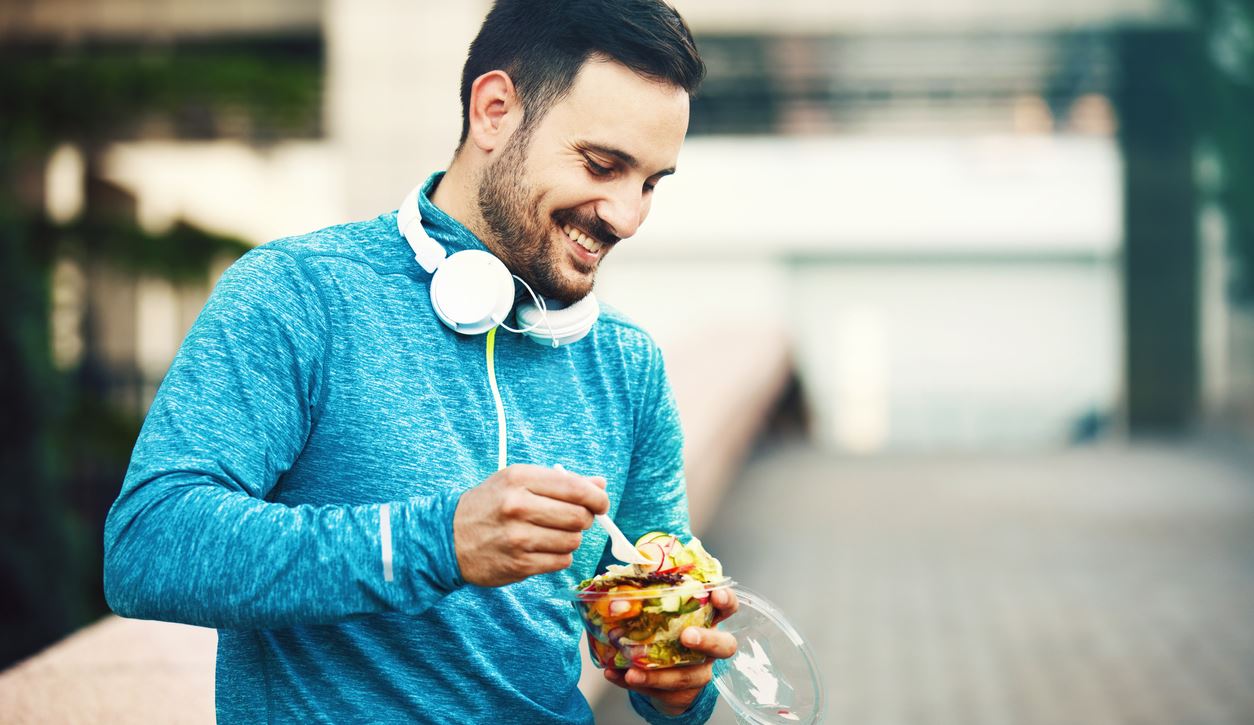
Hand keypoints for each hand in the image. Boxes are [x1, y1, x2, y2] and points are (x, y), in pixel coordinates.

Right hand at [453, 464, 608, 586]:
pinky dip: (559, 556)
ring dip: (570, 538)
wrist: (448, 537)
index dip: (597, 497)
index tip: (601, 503)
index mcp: (520, 479)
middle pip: (579, 516)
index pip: (575, 487)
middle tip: (574, 519)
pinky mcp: (519, 564)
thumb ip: (561, 482)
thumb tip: (601, 484)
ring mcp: (518, 538)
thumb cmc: (490, 505)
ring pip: (572, 541)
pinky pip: (561, 561)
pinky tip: (544, 548)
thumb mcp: (519, 481)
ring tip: (553, 534)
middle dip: (585, 519)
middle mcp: (518, 506)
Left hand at [603, 587, 738, 715]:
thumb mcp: (660, 613)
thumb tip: (623, 587)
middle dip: (706, 640)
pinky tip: (615, 675)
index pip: (727, 607)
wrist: (665, 674)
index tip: (715, 595)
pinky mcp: (681, 693)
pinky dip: (634, 683)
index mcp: (707, 620)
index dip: (726, 600)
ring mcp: (698, 672)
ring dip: (658, 675)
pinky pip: (660, 691)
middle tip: (686, 637)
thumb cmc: (665, 633)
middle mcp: (709, 648)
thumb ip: (648, 598)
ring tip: (632, 673)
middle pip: (723, 646)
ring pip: (686, 676)